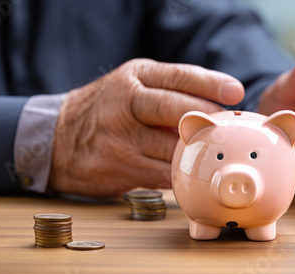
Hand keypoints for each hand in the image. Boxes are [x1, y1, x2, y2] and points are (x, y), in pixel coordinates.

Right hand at [49, 58, 243, 196]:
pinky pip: (162, 175)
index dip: (210, 84)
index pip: (177, 77)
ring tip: (216, 151)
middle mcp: (123, 105)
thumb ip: (168, 91)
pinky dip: (181, 175)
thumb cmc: (107, 108)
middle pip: (173, 109)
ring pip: (170, 148)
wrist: (58, 139)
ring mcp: (118, 139)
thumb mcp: (132, 86)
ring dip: (197, 151)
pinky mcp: (118, 169)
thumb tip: (217, 107)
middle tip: (229, 125)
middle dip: (206, 118)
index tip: (236, 92)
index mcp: (133, 78)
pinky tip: (193, 172)